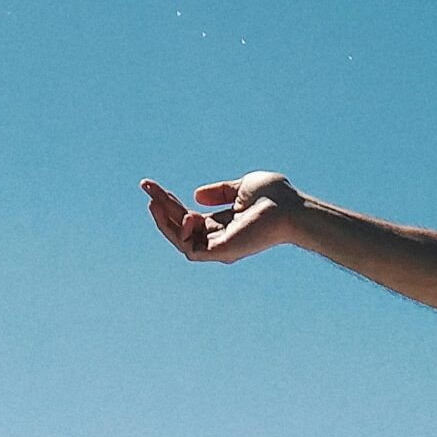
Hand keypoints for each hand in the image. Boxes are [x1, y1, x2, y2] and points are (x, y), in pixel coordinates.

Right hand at [140, 172, 301, 262]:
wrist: (290, 208)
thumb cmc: (274, 196)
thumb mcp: (242, 186)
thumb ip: (220, 191)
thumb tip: (196, 195)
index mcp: (223, 223)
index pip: (187, 216)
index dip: (168, 201)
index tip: (150, 185)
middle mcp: (219, 237)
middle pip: (180, 225)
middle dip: (161, 206)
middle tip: (146, 186)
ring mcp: (220, 246)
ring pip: (180, 239)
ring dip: (164, 221)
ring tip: (154, 201)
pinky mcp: (222, 252)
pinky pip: (191, 249)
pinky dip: (182, 234)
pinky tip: (185, 216)